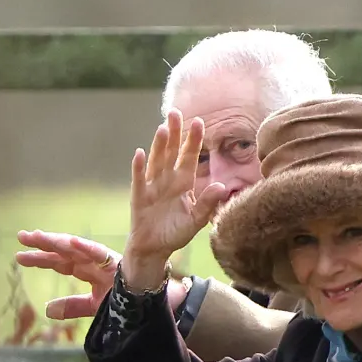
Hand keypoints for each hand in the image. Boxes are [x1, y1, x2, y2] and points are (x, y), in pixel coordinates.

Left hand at [15, 230, 188, 318]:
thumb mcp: (94, 306)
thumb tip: (46, 309)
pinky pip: (101, 254)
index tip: (19, 256)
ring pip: (78, 248)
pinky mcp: (119, 264)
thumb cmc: (127, 302)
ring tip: (38, 237)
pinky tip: (70, 242)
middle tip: (21, 237)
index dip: (41, 258)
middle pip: (65, 251)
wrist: (154, 308)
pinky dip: (86, 247)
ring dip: (58, 242)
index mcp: (88, 270)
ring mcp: (107, 261)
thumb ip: (72, 306)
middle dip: (43, 244)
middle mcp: (95, 262)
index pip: (60, 262)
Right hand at [123, 110, 226, 289]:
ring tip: (162, 128)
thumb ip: (208, 203)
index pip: (189, 156)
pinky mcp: (139, 197)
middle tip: (176, 113)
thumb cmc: (176, 232)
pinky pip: (139, 180)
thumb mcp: (196, 220)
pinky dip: (139, 167)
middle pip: (171, 152)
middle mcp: (167, 180)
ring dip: (159, 146)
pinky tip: (139, 154)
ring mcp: (152, 186)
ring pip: (156, 161)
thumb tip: (222, 187)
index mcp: (183, 182)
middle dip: (174, 133)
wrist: (155, 249)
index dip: (193, 140)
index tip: (199, 121)